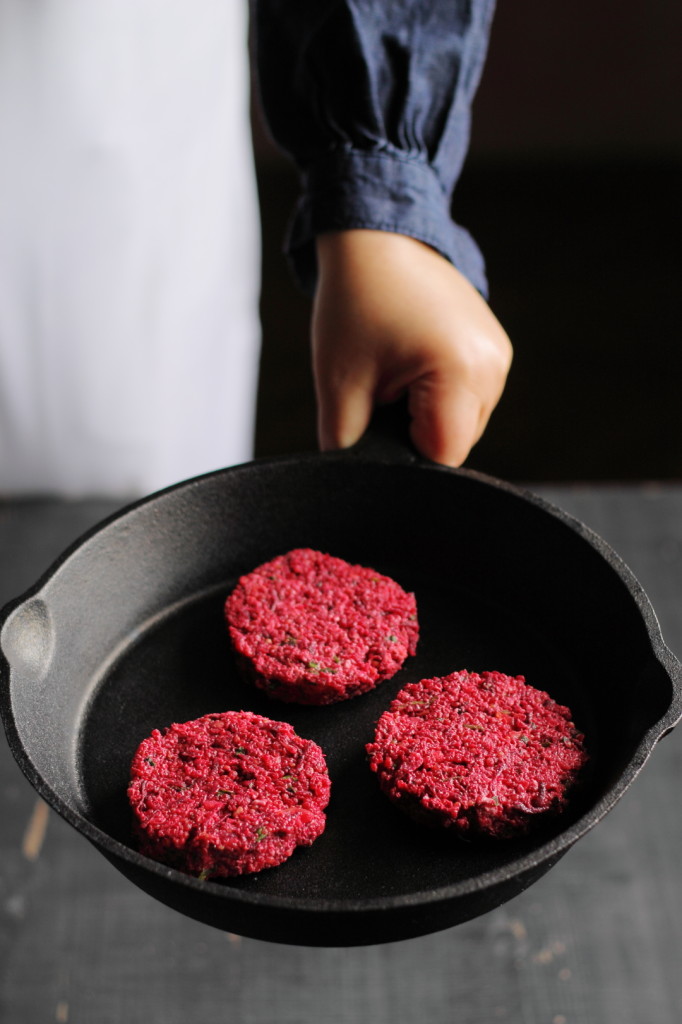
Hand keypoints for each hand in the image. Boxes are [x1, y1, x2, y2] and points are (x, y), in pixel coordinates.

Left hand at [312, 230, 511, 465]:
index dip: (404, 456)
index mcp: (462, 373)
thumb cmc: (356, 298)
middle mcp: (493, 367)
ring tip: (395, 369)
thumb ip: (345, 445)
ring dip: (425, 413)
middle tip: (379, 389)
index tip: (377, 428)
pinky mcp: (494, 349)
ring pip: (460, 423)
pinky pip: (466, 397)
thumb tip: (352, 481)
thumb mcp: (338, 382)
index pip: (442, 457)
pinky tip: (412, 361)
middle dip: (412, 432)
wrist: (377, 238)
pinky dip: (437, 394)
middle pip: (454, 444)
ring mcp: (499, 356)